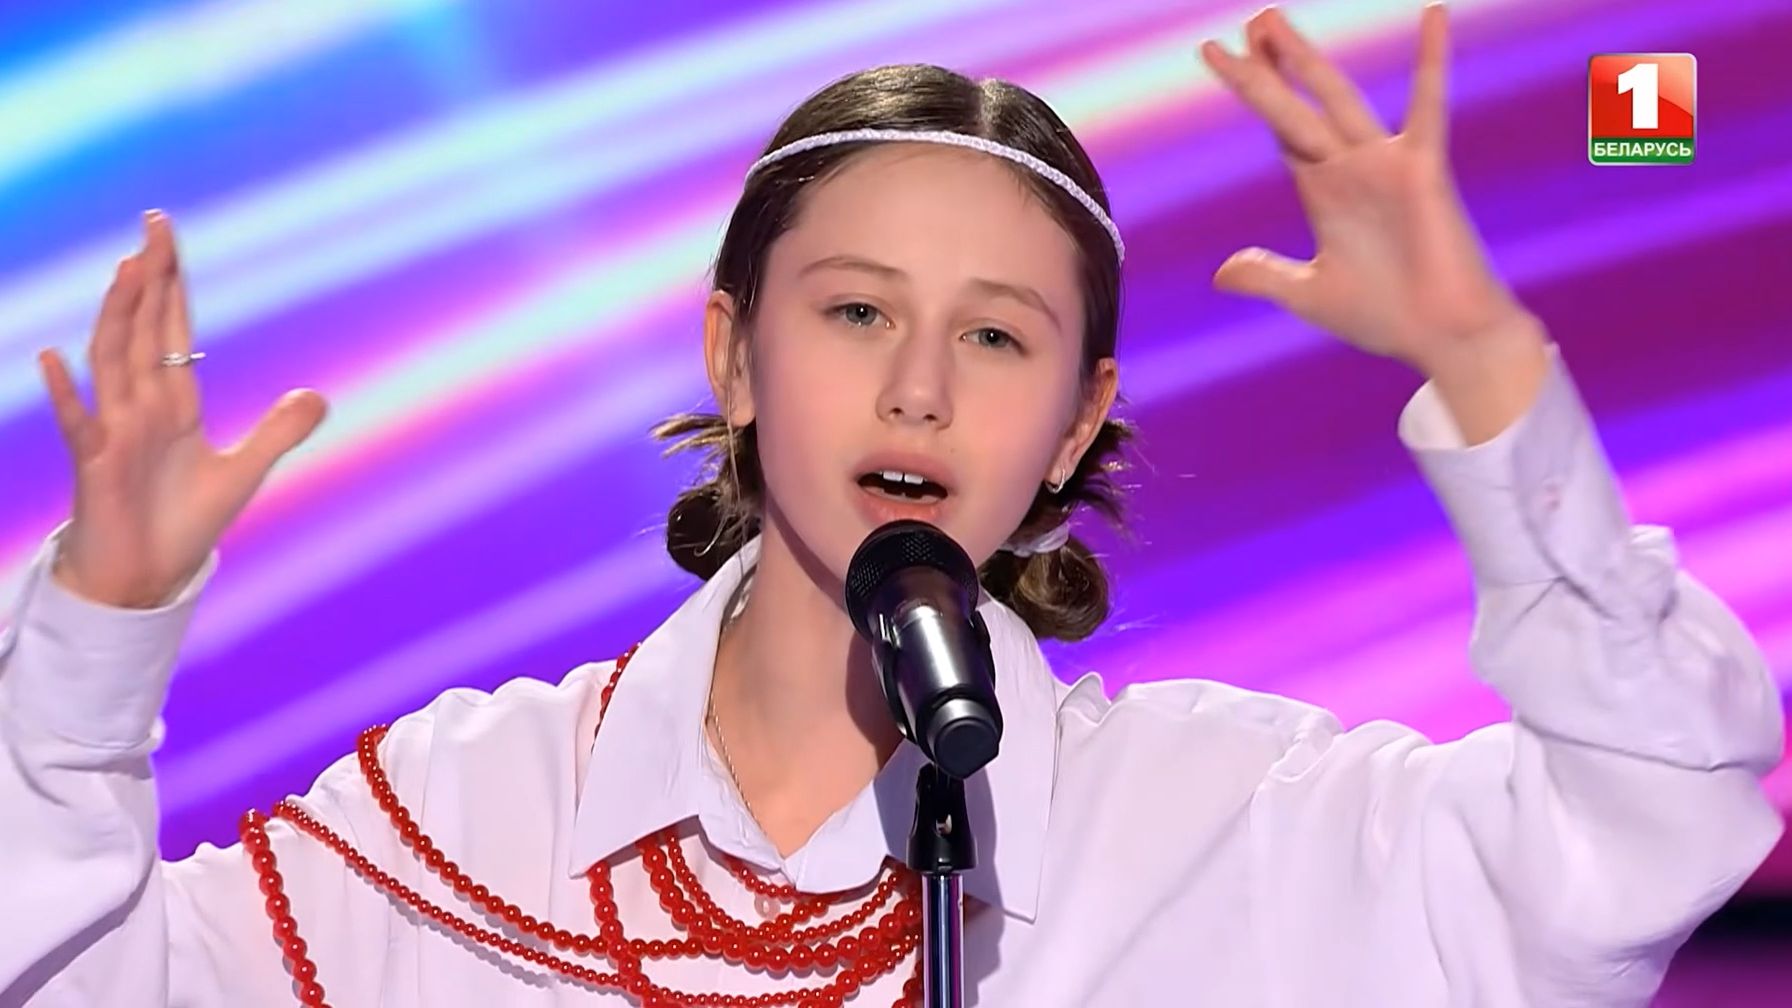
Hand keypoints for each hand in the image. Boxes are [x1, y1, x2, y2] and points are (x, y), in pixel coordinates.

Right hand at [37, 211, 326, 608]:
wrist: (145, 577)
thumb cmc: (184, 524)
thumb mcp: (244, 472)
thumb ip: (277, 432)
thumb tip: (317, 395)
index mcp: (175, 406)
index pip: (173, 333)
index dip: (173, 287)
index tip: (167, 240)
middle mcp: (141, 408)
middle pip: (143, 331)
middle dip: (150, 281)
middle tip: (154, 228)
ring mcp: (114, 432)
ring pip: (113, 362)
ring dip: (118, 317)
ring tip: (128, 270)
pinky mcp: (95, 465)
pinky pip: (77, 423)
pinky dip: (65, 393)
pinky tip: (53, 359)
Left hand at [1200, 3, 1535, 374]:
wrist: (1445, 339)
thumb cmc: (1389, 317)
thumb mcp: (1312, 295)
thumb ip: (1267, 276)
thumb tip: (1220, 276)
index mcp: (1325, 193)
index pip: (1282, 131)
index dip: (1257, 94)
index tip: (1226, 57)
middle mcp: (1351, 170)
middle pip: (1296, 108)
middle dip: (1268, 68)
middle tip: (1247, 23)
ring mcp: (1384, 165)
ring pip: (1333, 99)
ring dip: (1302, 60)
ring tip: (1268, 20)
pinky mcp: (1422, 169)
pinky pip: (1428, 106)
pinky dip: (1432, 61)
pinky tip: (1434, 16)